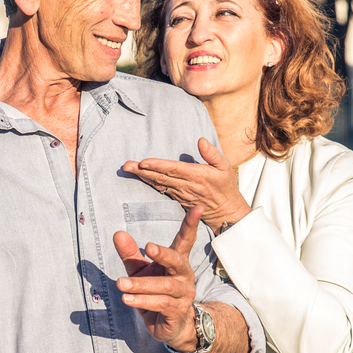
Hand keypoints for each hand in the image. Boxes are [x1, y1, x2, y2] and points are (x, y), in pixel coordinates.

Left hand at [113, 205, 200, 352]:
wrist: (168, 326)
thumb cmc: (154, 292)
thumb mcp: (139, 271)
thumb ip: (130, 254)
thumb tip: (118, 233)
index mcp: (176, 261)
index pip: (185, 239)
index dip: (191, 224)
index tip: (198, 207)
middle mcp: (184, 275)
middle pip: (177, 260)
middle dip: (164, 253)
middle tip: (148, 247)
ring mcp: (183, 294)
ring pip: (164, 285)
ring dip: (141, 285)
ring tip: (120, 284)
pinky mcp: (178, 311)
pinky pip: (162, 303)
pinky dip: (143, 300)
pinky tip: (127, 299)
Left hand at [123, 138, 251, 232]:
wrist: (226, 211)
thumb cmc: (226, 186)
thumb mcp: (225, 167)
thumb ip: (212, 153)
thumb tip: (200, 140)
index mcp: (197, 176)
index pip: (174, 169)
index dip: (158, 166)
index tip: (143, 162)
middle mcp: (186, 185)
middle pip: (161, 177)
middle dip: (142, 171)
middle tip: (126, 165)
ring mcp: (180, 193)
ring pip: (158, 183)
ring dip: (142, 176)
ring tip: (128, 169)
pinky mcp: (178, 198)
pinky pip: (161, 189)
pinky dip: (149, 182)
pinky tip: (139, 176)